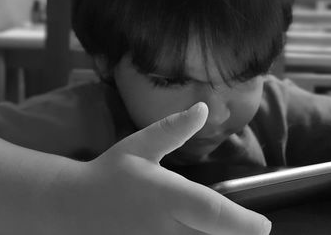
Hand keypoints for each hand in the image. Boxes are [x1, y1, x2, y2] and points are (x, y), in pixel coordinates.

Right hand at [54, 102, 271, 234]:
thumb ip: (173, 130)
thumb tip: (203, 108)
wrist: (68, 208)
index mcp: (167, 197)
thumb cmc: (108, 175)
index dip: (245, 224)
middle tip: (244, 230)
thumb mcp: (138, 147)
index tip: (263, 225)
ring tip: (219, 232)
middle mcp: (165, 229)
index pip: (215, 214)